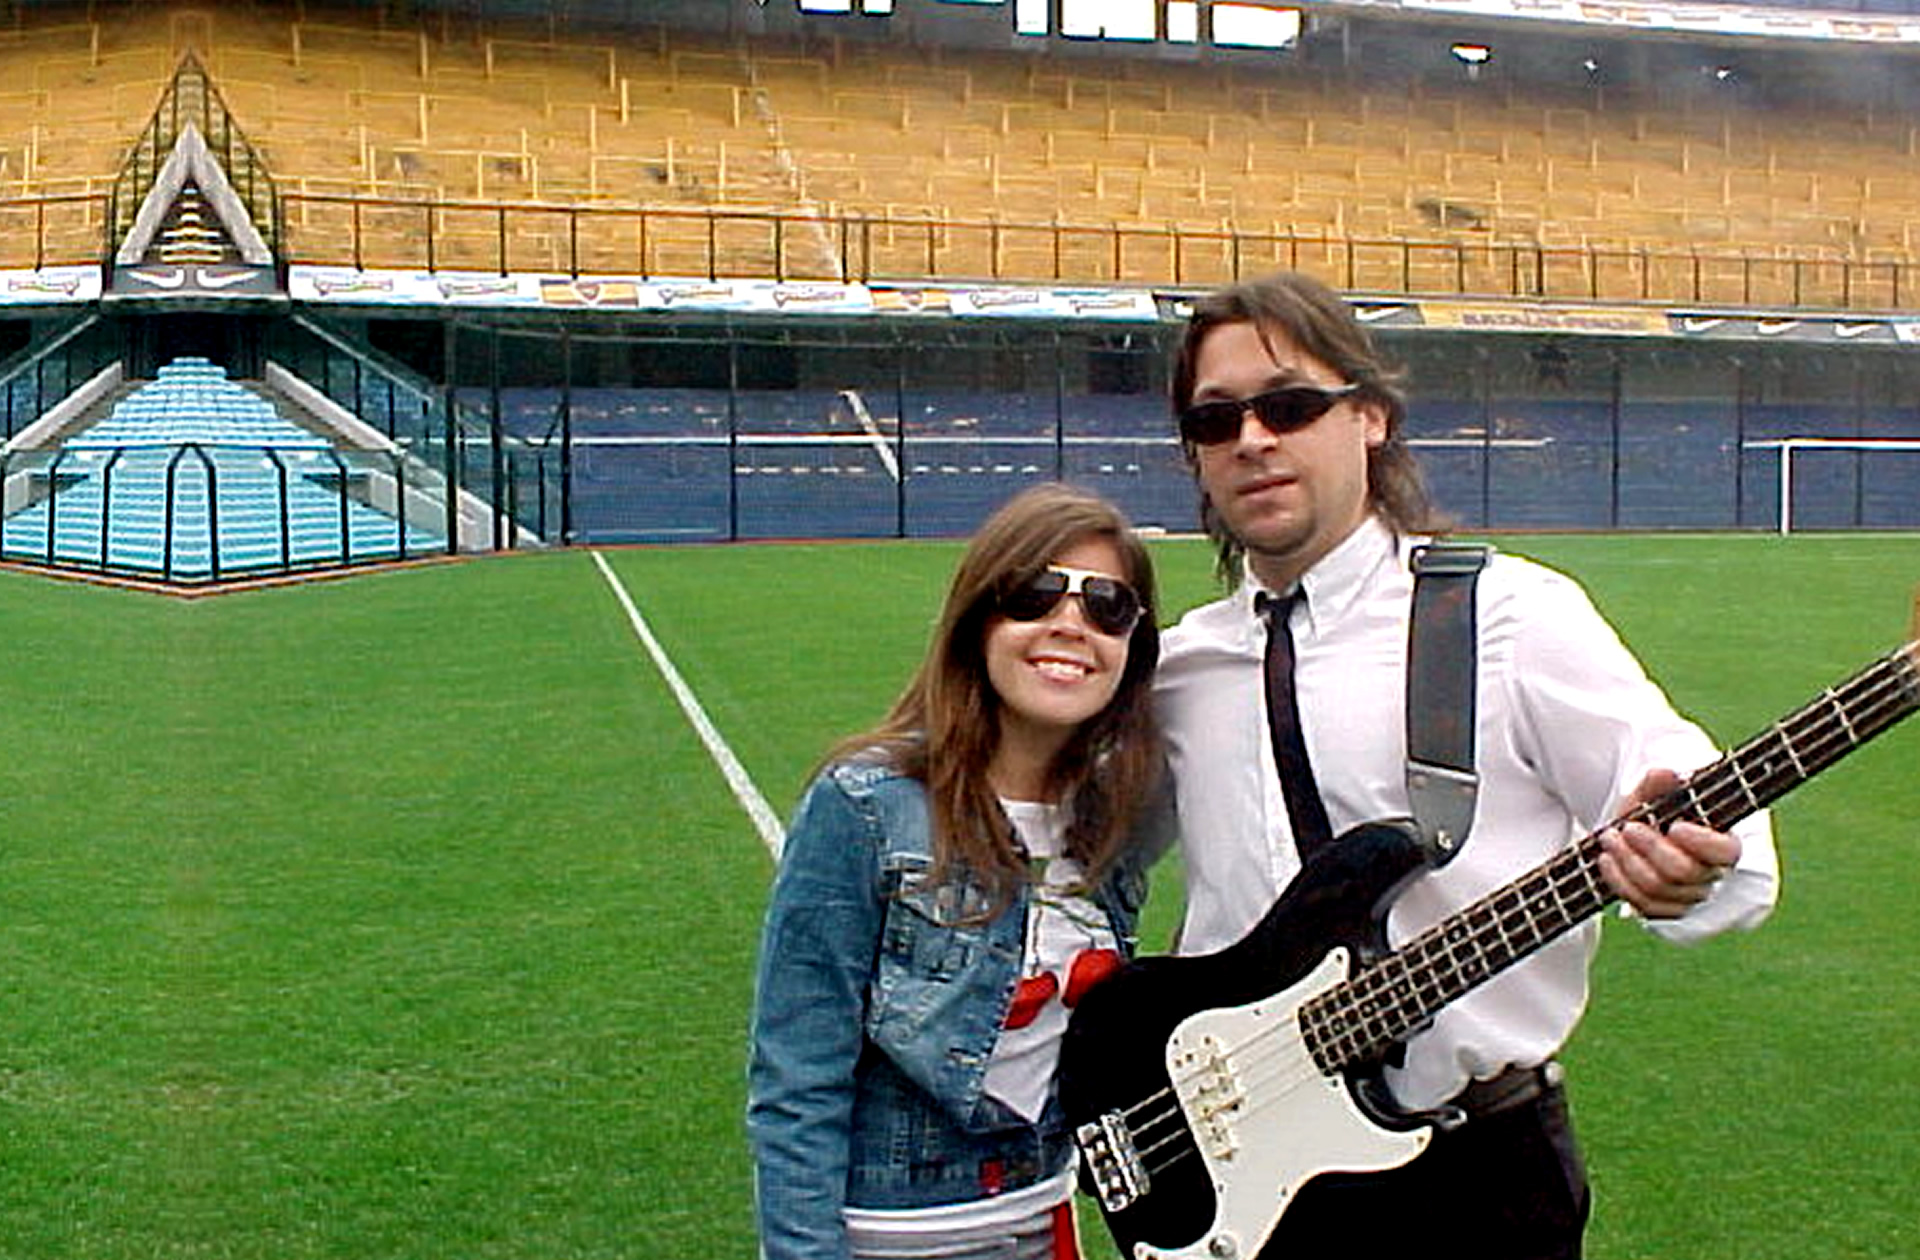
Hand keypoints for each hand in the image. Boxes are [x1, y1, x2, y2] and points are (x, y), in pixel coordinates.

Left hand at [1597, 768, 1742, 919]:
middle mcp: (1709, 875)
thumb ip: (1660, 783)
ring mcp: (1686, 896)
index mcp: (1722, 843)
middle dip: (1651, 848)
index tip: (1675, 826)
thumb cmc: (1655, 811)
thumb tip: (1665, 774)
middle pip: (1683, 871)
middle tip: (1628, 828)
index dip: (1701, 842)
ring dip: (1628, 861)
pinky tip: (1606, 858)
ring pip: (1657, 890)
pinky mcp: (1662, 909)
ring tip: (1609, 837)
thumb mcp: (1653, 792)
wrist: (1638, 832)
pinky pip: (1641, 904)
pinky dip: (1618, 880)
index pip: (1725, 851)